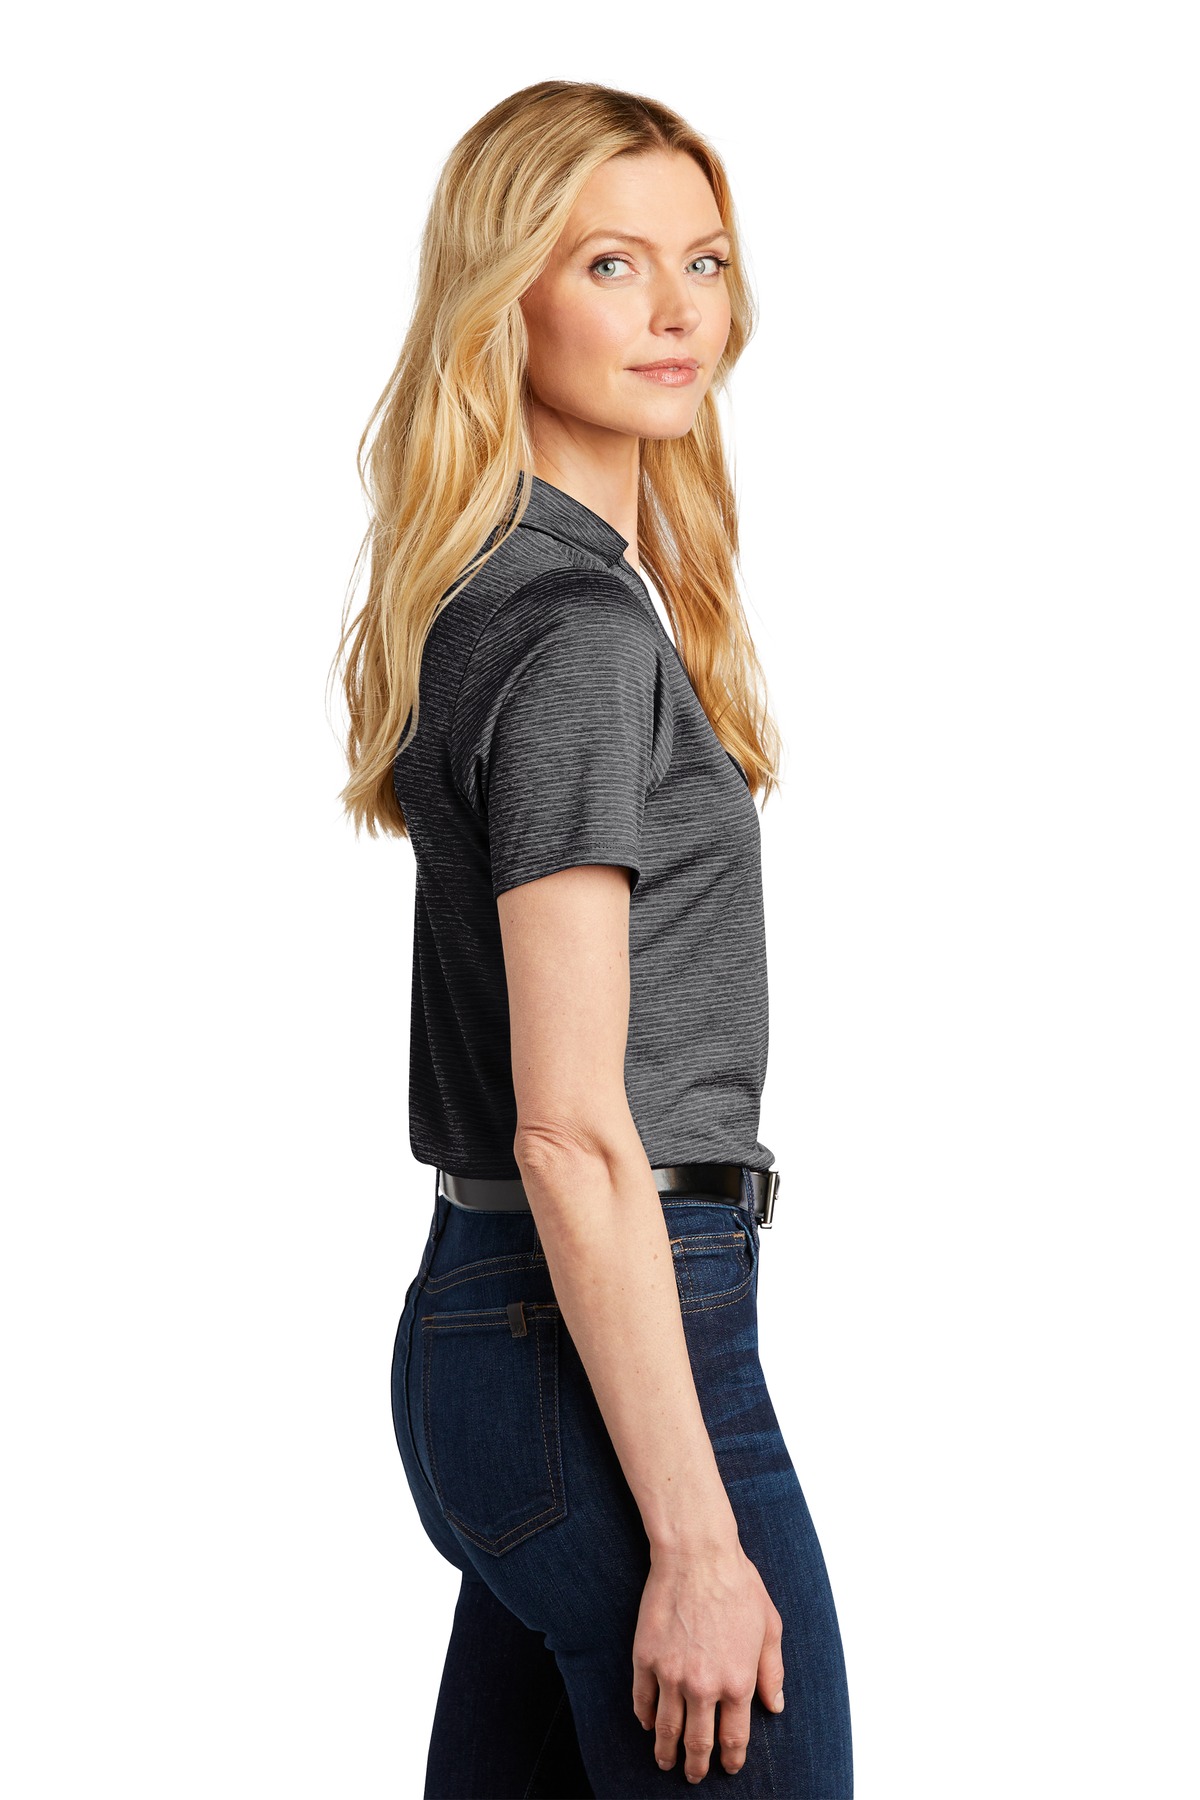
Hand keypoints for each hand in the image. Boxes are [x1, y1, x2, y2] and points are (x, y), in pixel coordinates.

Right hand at [631, 1538, 784, 1782]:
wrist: (697, 1555)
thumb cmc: (738, 1585)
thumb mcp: (769, 1627)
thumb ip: (772, 1671)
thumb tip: (774, 1705)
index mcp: (737, 1682)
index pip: (733, 1737)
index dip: (731, 1758)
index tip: (728, 1767)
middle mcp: (703, 1686)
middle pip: (697, 1742)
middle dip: (696, 1765)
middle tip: (693, 1776)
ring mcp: (671, 1674)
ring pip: (666, 1729)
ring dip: (666, 1751)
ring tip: (665, 1762)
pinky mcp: (645, 1658)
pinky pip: (642, 1700)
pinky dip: (644, 1718)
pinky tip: (648, 1725)